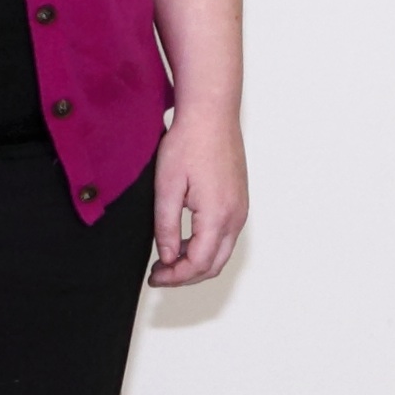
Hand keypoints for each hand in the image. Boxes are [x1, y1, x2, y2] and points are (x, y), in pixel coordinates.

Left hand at [149, 101, 246, 286]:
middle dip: (186, 276)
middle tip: (158, 275)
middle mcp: (235, 217)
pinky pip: (224, 237)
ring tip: (166, 261)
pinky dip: (205, 248)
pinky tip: (183, 242)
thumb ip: (167, 226)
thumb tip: (167, 257)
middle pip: (214, 264)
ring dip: (195, 263)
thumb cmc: (188, 145)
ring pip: (221, 252)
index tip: (154, 277)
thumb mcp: (167, 187)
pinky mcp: (239, 202)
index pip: (199, 263)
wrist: (211, 117)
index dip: (175, 276)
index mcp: (218, 216)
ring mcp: (240, 210)